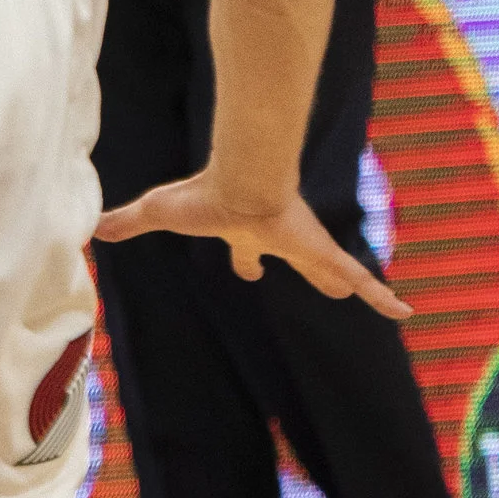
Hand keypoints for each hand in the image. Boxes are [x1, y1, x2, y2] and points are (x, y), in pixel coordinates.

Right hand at [95, 174, 412, 315]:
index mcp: (247, 232)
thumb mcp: (159, 213)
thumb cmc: (204, 196)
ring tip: (387, 305)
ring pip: (338, 271)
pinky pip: (361, 277)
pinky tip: (407, 314)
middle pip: (303, 260)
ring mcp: (308, 246)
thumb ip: (130, 221)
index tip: (249, 269)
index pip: (248, 249)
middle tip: (329, 287)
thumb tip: (91, 228)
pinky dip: (383, 297)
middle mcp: (282, 239)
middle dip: (315, 273)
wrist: (240, 183)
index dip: (248, 261)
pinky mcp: (324, 252)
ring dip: (356, 285)